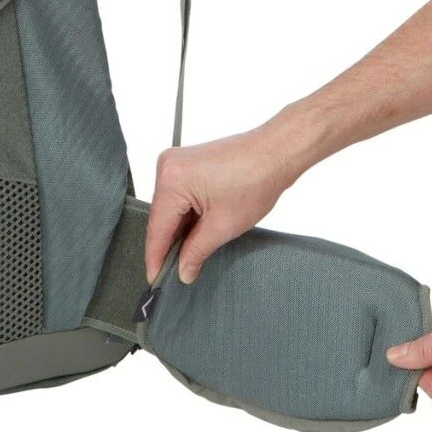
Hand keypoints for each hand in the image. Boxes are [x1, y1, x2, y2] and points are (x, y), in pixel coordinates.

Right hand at [145, 124, 298, 284]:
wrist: (276, 151)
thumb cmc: (256, 180)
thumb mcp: (223, 226)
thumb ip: (196, 251)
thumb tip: (183, 271)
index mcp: (171, 181)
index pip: (157, 228)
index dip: (156, 258)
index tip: (155, 280)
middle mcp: (166, 166)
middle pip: (161, 217)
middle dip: (170, 244)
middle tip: (176, 272)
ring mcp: (175, 162)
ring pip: (170, 207)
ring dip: (180, 229)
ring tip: (191, 253)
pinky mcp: (187, 162)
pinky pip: (178, 195)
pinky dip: (187, 214)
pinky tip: (197, 230)